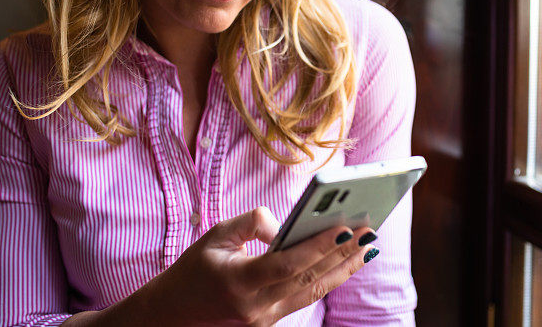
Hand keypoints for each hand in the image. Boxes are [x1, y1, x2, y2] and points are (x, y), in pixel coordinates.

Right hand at [132, 207, 377, 325]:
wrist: (171, 316)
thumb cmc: (192, 271)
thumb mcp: (214, 237)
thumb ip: (250, 224)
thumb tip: (282, 224)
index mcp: (239, 282)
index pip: (288, 263)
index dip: (319, 246)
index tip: (346, 227)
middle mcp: (256, 306)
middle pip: (310, 279)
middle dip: (343, 254)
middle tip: (369, 230)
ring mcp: (265, 319)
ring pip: (314, 292)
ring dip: (344, 269)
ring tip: (368, 246)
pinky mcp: (270, 322)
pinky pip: (305, 298)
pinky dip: (328, 279)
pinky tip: (345, 263)